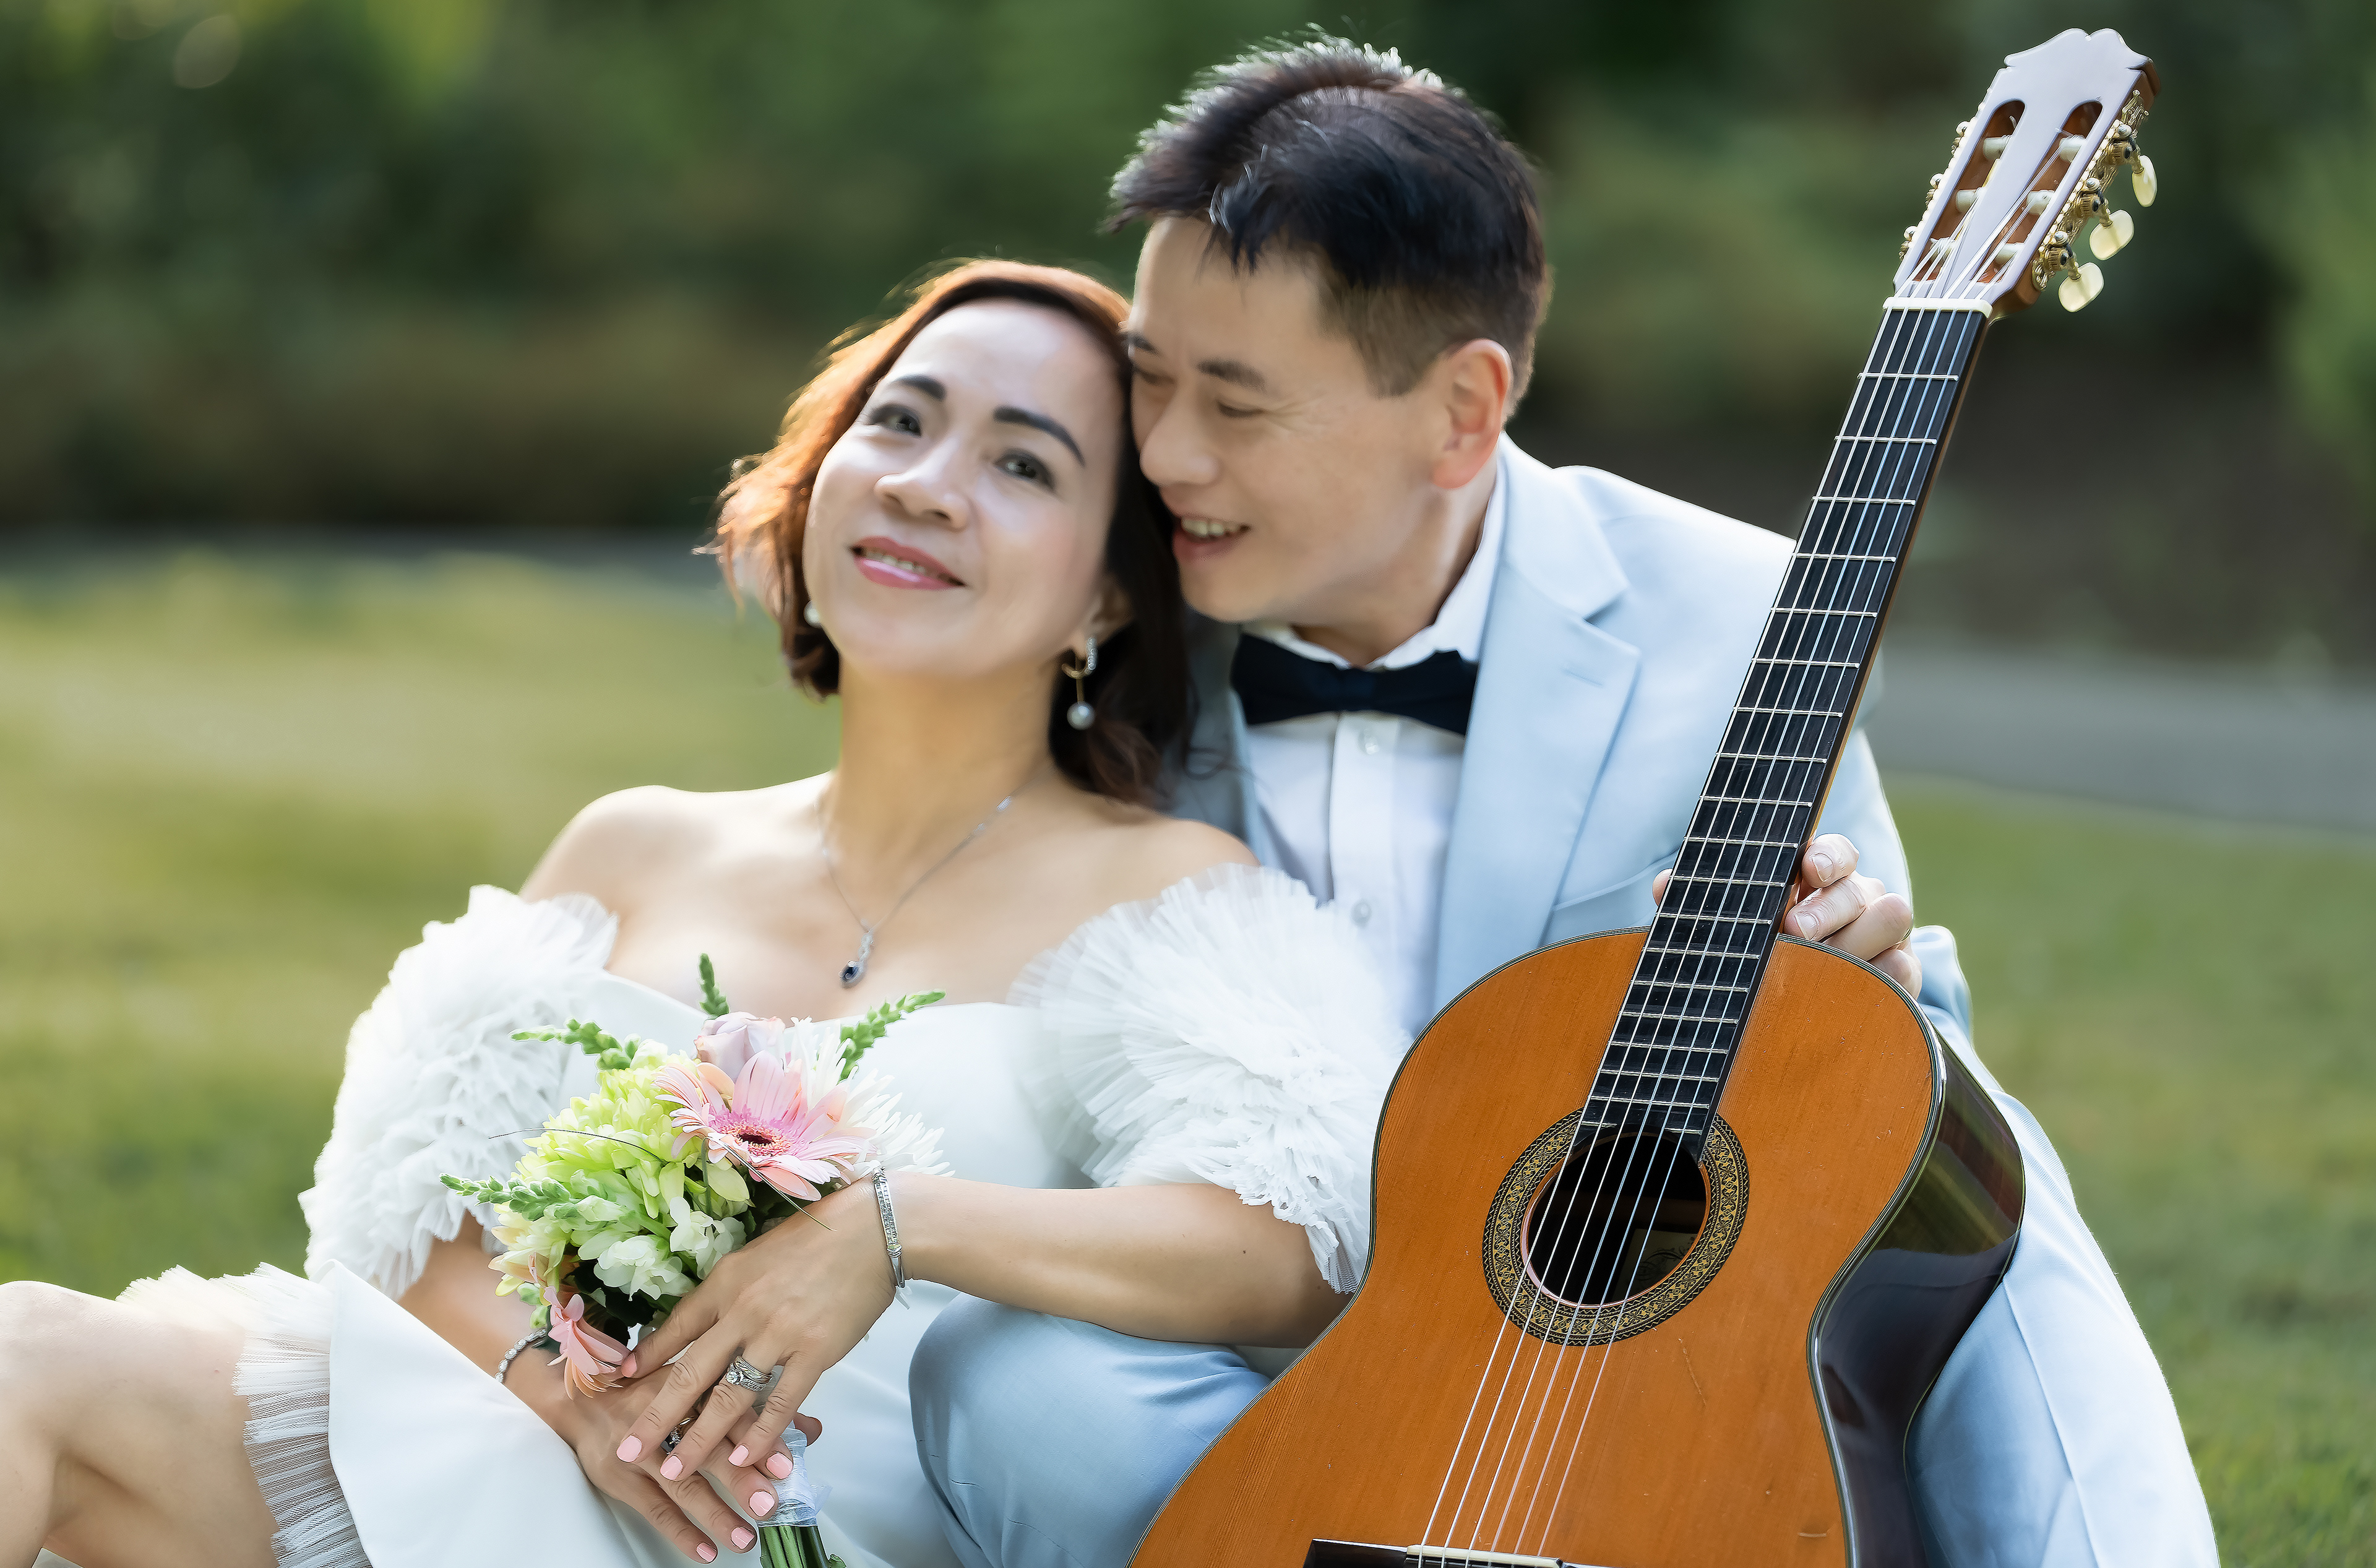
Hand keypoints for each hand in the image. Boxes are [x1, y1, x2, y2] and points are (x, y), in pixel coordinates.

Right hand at [516, 1343, 813, 1563]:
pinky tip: (707, 1550)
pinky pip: (654, 1509)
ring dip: (716, 1513)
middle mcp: (664, 1415)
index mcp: (689, 1385)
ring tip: (747, 1537)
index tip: (787, 1461)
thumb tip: (812, 1428)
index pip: (728, 1409)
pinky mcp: (620, 1478)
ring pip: (682, 1484)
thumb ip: (758, 1404)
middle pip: (706, 1449)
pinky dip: (681, 1532)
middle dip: (740, 1478)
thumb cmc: (654, 1391)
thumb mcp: (702, 1386)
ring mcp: (640, 1449)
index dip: (757, 1435)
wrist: (581, 1400)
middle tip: (770, 1503)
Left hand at [612, 1178, 893, 1502]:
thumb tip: (701, 1321)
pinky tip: (743, 1459)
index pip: (676, 1327)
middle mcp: (744, 1311)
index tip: (619, 1384)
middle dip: (656, 1417)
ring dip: (699, 1439)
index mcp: (726, 1283)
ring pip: (729, 1397)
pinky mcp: (815, 1352)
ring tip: (675, 1469)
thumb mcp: (757, 1256)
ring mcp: (778, 1334)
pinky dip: (760, 1434)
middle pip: (690, 1373)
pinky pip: (780, 1401)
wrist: (873, 1231)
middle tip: (628, 1449)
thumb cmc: (817, 1239)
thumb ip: (729, 1291)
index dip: (647, 1358)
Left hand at [1654, 833, 1920, 994]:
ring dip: (1855, 940)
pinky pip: (1906, 968)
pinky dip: (1883, 976)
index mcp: (1817, 879)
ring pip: (1892, 915)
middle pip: (1860, 885)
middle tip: (1794, 933)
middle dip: (1827, 909)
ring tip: (1820, 964)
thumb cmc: (1759, 956)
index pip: (1835, 852)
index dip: (1826, 856)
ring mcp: (1884, 935)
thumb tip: (1666, 886)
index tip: (1808, 870)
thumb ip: (1703, 905)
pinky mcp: (1901, 974)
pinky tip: (1855, 988)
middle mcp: (1857, 898)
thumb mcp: (1729, 931)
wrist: (1796, 1019)